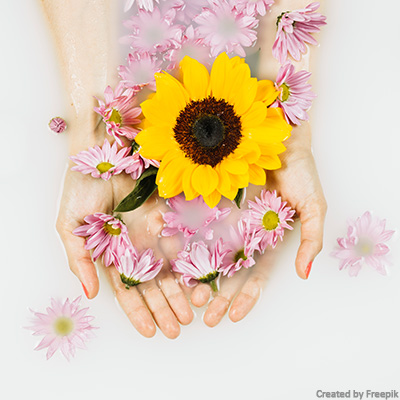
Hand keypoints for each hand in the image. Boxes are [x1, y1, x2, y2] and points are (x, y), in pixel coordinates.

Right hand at [56, 129, 192, 338]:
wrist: (102, 152)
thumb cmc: (80, 188)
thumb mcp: (70, 228)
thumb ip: (80, 261)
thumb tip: (89, 294)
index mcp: (110, 254)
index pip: (125, 290)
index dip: (136, 312)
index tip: (149, 332)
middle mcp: (132, 248)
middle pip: (150, 285)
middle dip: (163, 308)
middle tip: (177, 329)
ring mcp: (149, 234)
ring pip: (168, 269)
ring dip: (179, 292)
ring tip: (192, 313)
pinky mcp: (164, 217)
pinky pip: (178, 243)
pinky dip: (187, 263)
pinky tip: (198, 281)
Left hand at [180, 123, 326, 326]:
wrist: (279, 139)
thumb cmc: (301, 173)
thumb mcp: (313, 208)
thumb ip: (311, 240)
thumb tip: (304, 273)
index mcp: (268, 241)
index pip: (256, 276)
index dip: (246, 296)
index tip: (232, 315)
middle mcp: (246, 235)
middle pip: (230, 272)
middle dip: (219, 295)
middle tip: (204, 316)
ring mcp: (228, 220)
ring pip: (211, 255)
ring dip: (201, 278)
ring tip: (189, 296)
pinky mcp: (212, 203)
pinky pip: (198, 227)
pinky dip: (188, 246)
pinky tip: (177, 263)